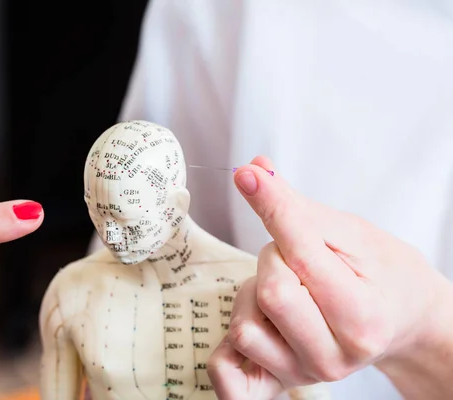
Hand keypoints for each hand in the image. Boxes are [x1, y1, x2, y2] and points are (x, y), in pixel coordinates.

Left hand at [207, 156, 450, 398]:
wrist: (400, 320)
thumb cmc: (380, 275)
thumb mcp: (351, 235)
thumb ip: (297, 208)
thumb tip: (252, 171)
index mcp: (362, 317)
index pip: (300, 255)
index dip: (272, 207)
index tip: (248, 176)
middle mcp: (333, 356)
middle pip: (271, 291)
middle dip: (274, 257)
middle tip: (295, 257)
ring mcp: (304, 374)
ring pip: (244, 325)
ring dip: (253, 293)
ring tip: (286, 288)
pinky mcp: (278, 383)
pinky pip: (225, 371)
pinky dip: (229, 340)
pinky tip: (255, 319)